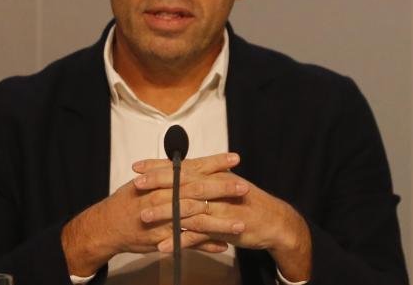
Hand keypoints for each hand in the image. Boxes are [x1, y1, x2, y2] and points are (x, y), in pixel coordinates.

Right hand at [60, 152, 239, 275]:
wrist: (107, 226)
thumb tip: (188, 164)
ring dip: (220, 221)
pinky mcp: (163, 239)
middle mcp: (164, 197)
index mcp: (162, 180)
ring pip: (196, 218)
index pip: (192, 168)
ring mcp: (164, 219)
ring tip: (241, 222)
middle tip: (243, 186)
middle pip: (198, 190)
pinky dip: (205, 244)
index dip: (214, 162)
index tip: (234, 158)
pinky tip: (223, 245)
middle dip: (223, 188)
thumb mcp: (146, 180)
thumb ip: (168, 173)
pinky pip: (188, 242)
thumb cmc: (128, 201)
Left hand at [133, 152, 312, 281]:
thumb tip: (177, 171)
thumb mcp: (224, 185)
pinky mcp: (226, 229)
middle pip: (183, 183)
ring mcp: (221, 209)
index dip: (159, 166)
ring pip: (188, 208)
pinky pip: (199, 235)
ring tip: (143, 216)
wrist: (275, 222)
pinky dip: (181, 240)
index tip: (137, 166)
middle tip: (136, 185)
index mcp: (214, 175)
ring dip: (165, 212)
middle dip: (158, 183)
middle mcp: (217, 188)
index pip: (182, 167)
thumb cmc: (245, 203)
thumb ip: (202, 179)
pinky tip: (164, 246)